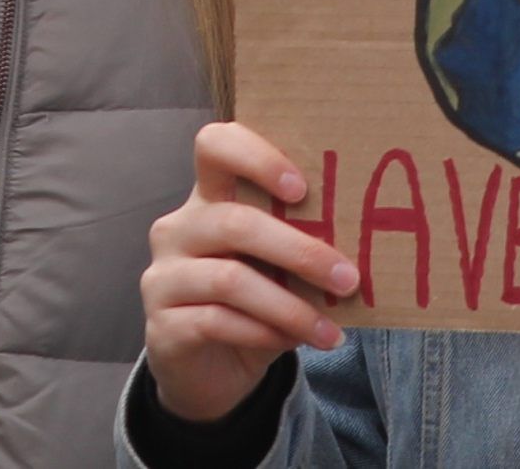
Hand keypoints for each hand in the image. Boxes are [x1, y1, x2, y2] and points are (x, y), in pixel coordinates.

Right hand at [139, 121, 356, 425]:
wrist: (208, 374)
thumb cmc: (250, 308)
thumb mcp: (275, 272)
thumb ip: (297, 252)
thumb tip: (357, 253)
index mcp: (207, 200)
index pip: (215, 146)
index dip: (256, 158)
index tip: (302, 189)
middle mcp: (178, 229)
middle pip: (234, 222)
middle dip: (299, 251)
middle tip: (347, 278)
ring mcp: (165, 277)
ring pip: (230, 279)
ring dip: (290, 307)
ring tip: (329, 331)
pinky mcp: (163, 325)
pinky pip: (217, 321)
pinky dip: (264, 333)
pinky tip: (293, 343)